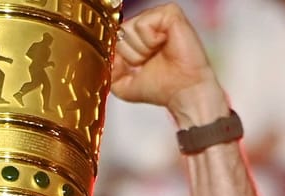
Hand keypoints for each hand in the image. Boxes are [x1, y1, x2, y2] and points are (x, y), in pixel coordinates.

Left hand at [111, 4, 226, 126]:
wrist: (183, 93)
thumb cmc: (161, 88)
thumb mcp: (122, 84)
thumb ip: (107, 68)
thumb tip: (101, 53)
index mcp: (136, 37)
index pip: (112, 38)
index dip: (120, 57)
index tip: (138, 68)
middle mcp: (147, 25)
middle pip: (119, 33)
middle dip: (130, 54)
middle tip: (150, 62)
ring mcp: (159, 17)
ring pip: (129, 28)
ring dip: (141, 49)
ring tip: (158, 55)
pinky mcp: (170, 14)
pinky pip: (144, 23)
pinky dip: (150, 40)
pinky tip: (164, 45)